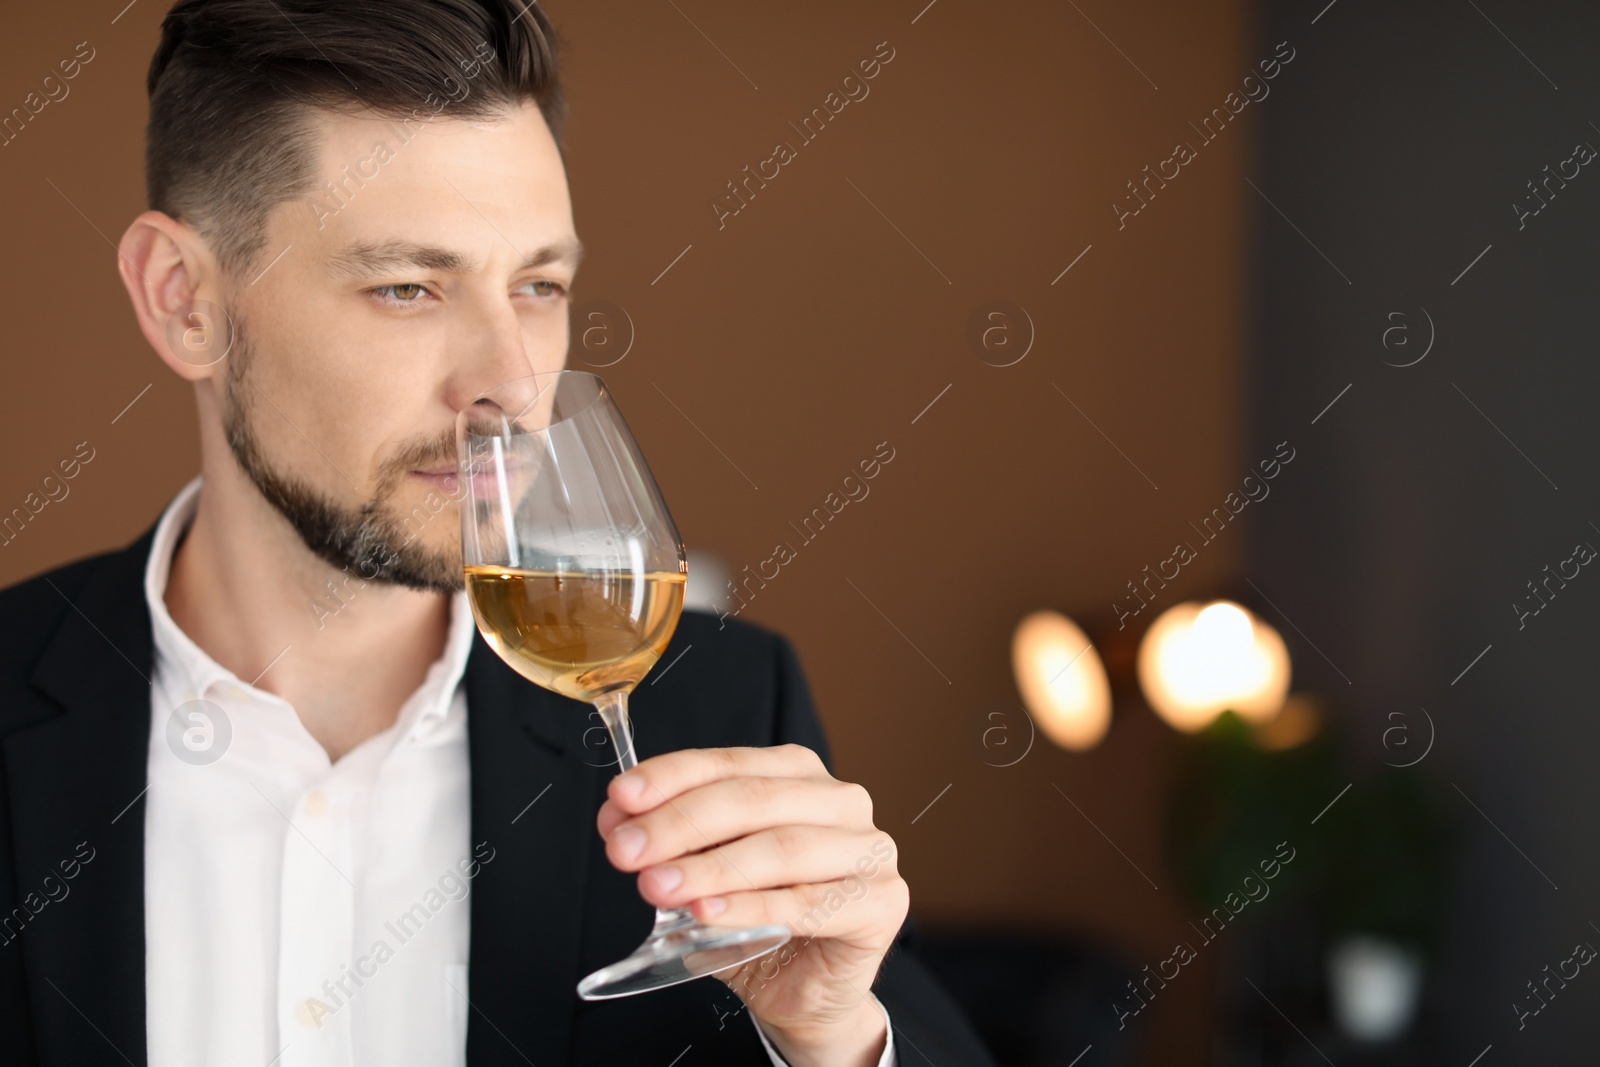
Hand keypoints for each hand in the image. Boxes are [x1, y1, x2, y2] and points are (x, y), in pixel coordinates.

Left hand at [596, 744, 906, 1066]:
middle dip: (680, 823)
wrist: (803, 990)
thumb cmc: (758, 920)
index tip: (620, 797)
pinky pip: (805, 904)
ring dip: (709, 867)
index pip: (730, 762)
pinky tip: (704, 912)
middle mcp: (841, 801)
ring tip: (656, 886)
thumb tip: (617, 817)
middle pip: (753, 799)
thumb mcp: (704, 871)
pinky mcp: (882, 902)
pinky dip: (749, 907)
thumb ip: (670, 842)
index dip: (671, 777)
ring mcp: (869, 849)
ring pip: (780, 848)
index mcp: (799, 775)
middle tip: (626, 849)